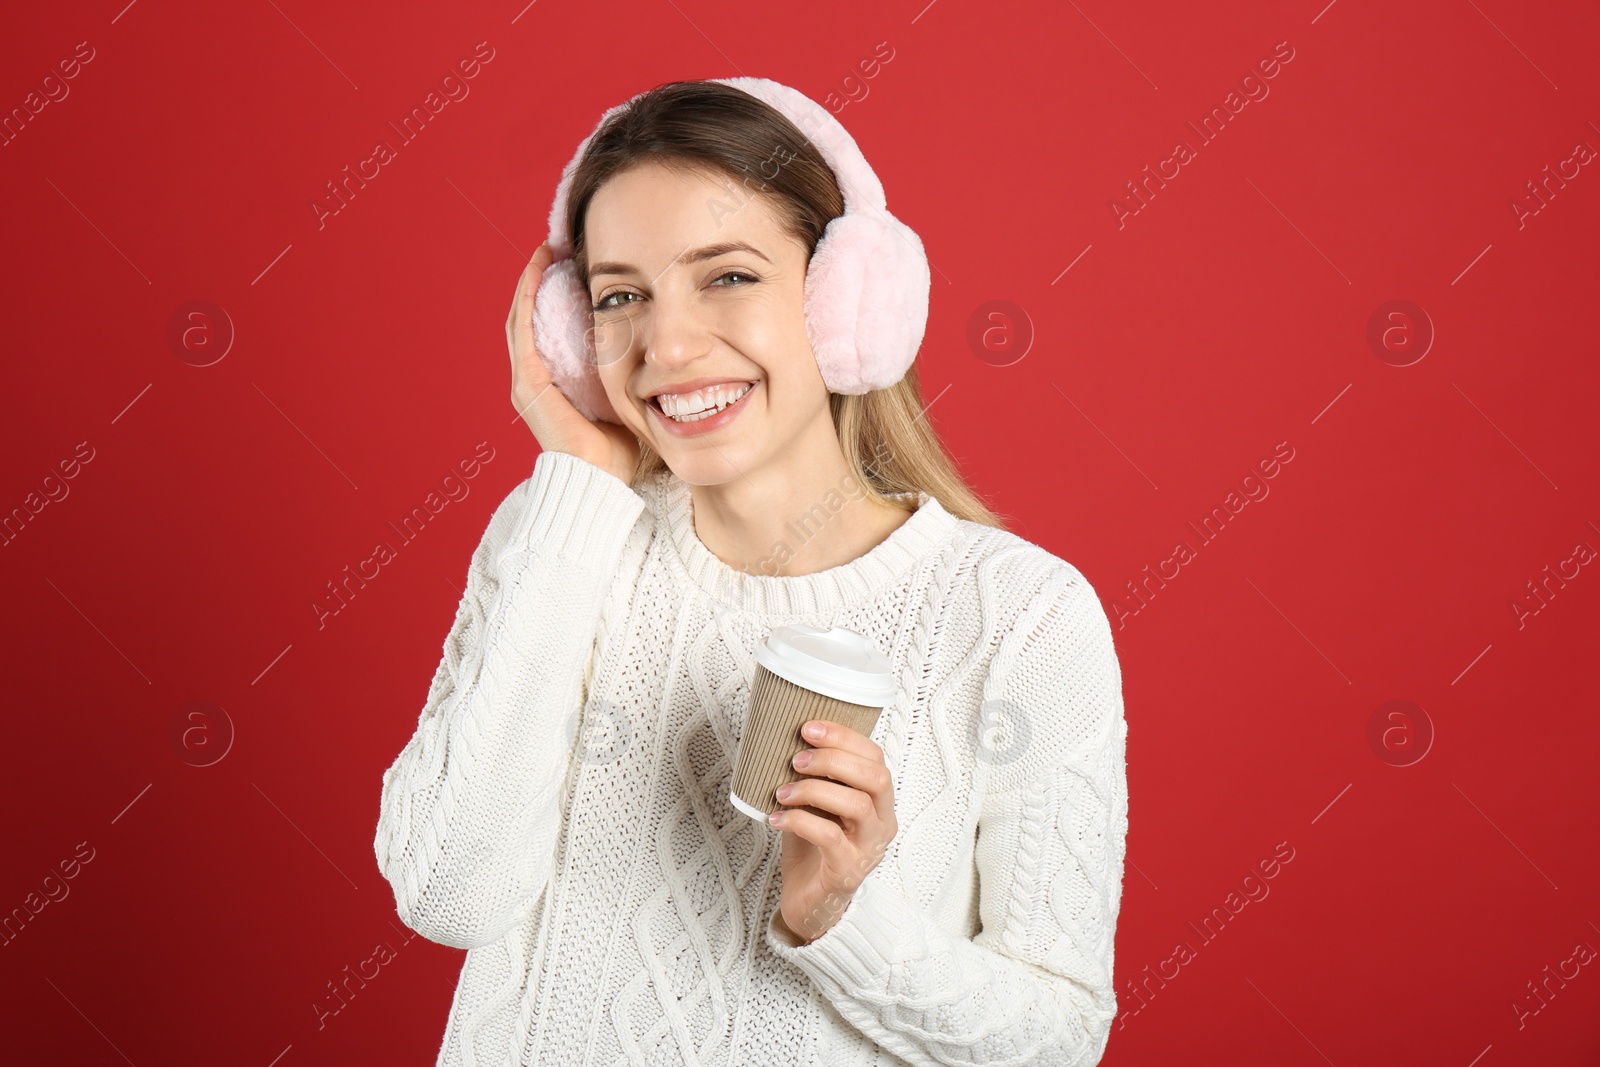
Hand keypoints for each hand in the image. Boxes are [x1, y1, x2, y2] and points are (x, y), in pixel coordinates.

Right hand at [505, 242, 640, 485]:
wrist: (602, 482)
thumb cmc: (621, 451)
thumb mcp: (631, 398)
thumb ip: (637, 372)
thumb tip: (672, 346)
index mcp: (559, 380)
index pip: (553, 324)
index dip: (560, 291)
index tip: (577, 259)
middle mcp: (537, 377)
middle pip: (533, 314)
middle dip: (545, 277)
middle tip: (559, 242)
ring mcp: (528, 379)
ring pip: (523, 315)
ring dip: (533, 279)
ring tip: (547, 246)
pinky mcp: (527, 384)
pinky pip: (523, 329)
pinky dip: (528, 296)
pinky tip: (539, 268)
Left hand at [770, 720, 898, 943]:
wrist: (809, 904)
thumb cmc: (813, 849)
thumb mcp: (816, 805)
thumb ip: (813, 777)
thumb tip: (787, 740)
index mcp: (879, 801)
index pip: (876, 757)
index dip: (844, 737)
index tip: (809, 727)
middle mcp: (882, 823)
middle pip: (875, 776)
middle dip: (833, 759)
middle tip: (796, 759)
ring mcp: (868, 848)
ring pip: (856, 804)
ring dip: (814, 790)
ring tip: (783, 791)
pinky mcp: (848, 870)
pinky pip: (829, 836)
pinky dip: (799, 820)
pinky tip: (777, 818)